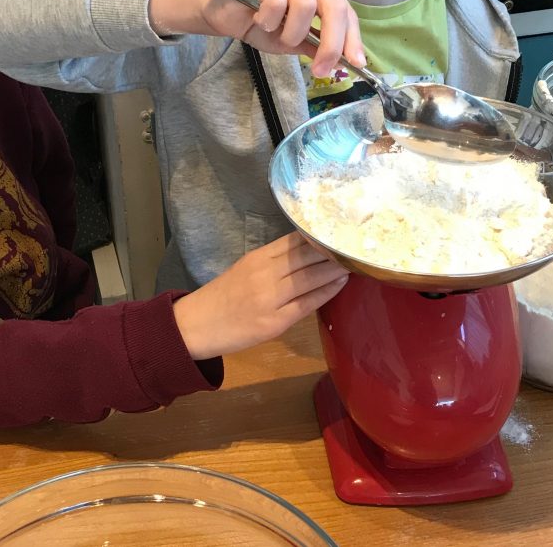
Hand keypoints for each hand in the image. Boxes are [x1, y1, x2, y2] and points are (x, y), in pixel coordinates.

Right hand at [149, 0, 363, 77]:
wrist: (221, 11)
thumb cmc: (257, 21)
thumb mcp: (291, 40)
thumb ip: (315, 45)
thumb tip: (343, 61)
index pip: (346, 11)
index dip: (352, 39)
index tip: (355, 64)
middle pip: (334, 7)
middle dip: (330, 43)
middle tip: (319, 69)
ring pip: (305, 5)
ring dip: (291, 31)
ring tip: (275, 32)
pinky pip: (277, 0)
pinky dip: (269, 19)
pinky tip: (259, 18)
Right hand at [172, 232, 348, 360]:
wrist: (195, 325)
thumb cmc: (223, 297)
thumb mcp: (245, 269)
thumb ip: (273, 260)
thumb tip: (307, 251)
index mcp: (258, 257)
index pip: (295, 239)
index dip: (320, 233)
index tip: (342, 227)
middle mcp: (265, 272)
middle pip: (306, 255)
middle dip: (332, 249)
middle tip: (356, 241)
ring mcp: (271, 297)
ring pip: (310, 276)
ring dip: (335, 267)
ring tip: (355, 260)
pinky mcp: (275, 321)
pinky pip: (307, 302)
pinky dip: (327, 291)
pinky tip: (341, 283)